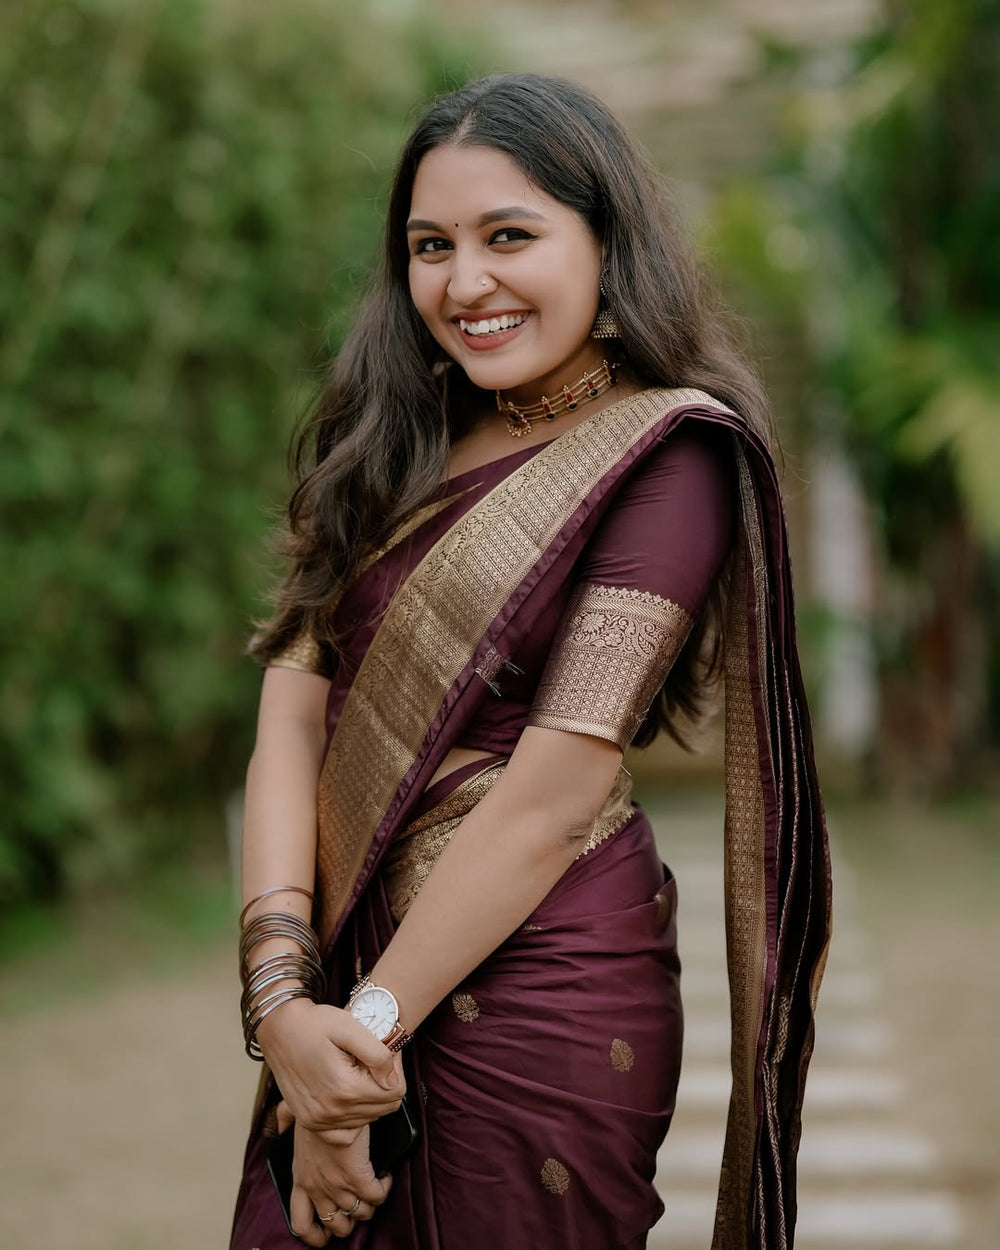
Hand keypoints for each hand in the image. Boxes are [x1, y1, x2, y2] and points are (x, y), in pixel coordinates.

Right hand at [257, 999, 404, 1132]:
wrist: (279, 1028)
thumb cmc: (314, 1023)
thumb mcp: (350, 1027)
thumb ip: (378, 1055)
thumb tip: (393, 1080)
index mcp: (345, 1089)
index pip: (395, 1092)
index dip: (395, 1069)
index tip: (382, 1053)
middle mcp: (332, 1111)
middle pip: (384, 1107)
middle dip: (383, 1083)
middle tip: (368, 1060)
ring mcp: (319, 1121)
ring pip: (368, 1119)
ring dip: (368, 1097)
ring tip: (354, 1070)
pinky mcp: (310, 1122)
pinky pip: (345, 1134)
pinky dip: (352, 1117)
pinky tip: (347, 1094)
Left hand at [285, 1115, 390, 1245]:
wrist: (328, 1103)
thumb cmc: (313, 1107)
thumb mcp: (292, 1119)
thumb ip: (284, 1123)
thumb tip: (281, 1124)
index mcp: (301, 1179)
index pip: (301, 1224)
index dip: (315, 1236)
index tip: (326, 1233)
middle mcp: (318, 1188)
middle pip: (336, 1225)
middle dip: (350, 1221)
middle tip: (357, 1206)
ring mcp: (337, 1185)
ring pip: (359, 1214)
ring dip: (369, 1205)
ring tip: (373, 1189)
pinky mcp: (357, 1176)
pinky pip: (375, 1197)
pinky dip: (383, 1190)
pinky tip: (384, 1177)